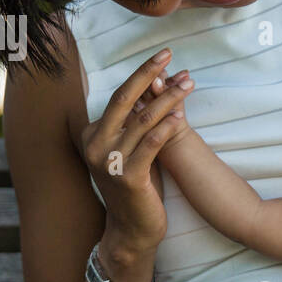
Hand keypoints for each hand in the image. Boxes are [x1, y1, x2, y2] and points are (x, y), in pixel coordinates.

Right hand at [79, 48, 194, 259]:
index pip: (120, 96)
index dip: (144, 76)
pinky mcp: (128, 178)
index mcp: (92, 133)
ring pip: (142, 120)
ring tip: (188, 83)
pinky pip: (149, 145)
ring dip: (167, 98)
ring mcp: (109, 162)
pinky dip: (165, 128)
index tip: (165, 59)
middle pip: (124, 99)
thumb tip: (157, 83)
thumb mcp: (131, 148)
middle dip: (148, 74)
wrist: (132, 228)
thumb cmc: (137, 184)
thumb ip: (136, 121)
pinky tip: (180, 115)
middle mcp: (95, 145)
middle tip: (169, 54)